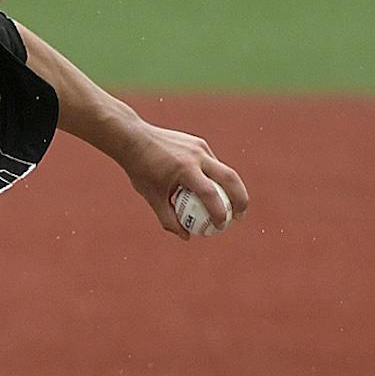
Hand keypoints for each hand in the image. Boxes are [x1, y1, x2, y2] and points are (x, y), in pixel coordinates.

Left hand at [117, 123, 250, 239]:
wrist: (134, 139)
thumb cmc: (141, 170)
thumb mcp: (152, 197)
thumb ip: (169, 218)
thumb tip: (187, 236)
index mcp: (185, 169)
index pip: (209, 194)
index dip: (219, 212)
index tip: (222, 226)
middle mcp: (196, 155)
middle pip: (229, 178)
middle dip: (240, 198)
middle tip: (240, 216)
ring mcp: (199, 147)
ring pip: (222, 169)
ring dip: (230, 188)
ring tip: (231, 205)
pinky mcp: (198, 143)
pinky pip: (211, 163)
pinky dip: (215, 177)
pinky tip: (212, 189)